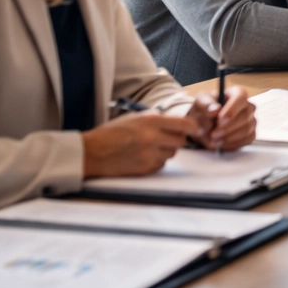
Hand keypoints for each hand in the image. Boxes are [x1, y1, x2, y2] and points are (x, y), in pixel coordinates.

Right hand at [82, 111, 200, 177]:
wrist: (91, 152)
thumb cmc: (110, 134)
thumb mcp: (134, 119)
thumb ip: (156, 120)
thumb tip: (176, 123)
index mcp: (151, 121)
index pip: (184, 124)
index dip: (193, 127)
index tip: (196, 129)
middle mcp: (153, 138)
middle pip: (181, 141)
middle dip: (177, 140)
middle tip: (166, 139)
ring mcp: (150, 155)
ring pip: (171, 154)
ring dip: (165, 151)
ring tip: (148, 148)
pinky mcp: (145, 169)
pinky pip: (161, 165)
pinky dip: (156, 161)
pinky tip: (143, 157)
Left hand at [188, 87, 256, 151]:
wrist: (204, 125)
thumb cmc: (204, 110)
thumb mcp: (200, 103)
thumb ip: (206, 105)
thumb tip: (215, 110)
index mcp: (237, 93)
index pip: (241, 97)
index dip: (232, 109)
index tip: (220, 120)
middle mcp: (248, 106)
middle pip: (245, 116)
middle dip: (227, 128)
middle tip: (212, 135)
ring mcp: (251, 120)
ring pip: (246, 130)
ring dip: (228, 137)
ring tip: (213, 140)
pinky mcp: (251, 134)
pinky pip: (246, 140)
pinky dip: (232, 144)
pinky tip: (221, 144)